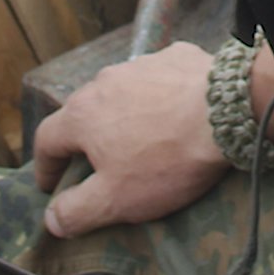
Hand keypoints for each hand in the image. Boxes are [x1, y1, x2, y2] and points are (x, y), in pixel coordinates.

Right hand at [28, 43, 227, 238]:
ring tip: (139, 139)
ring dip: (121, 116)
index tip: (51, 186)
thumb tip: (52, 218)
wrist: (228, 113)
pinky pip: (157, 79)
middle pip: (83, 113)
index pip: (46, 139)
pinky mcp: (174, 56)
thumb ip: (76, 211)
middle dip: (84, 140)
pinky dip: (157, 97)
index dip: (45, 166)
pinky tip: (174, 114)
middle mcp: (104, 82)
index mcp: (82, 114)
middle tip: (95, 166)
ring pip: (120, 93)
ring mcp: (140, 64)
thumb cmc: (166, 159)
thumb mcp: (116, 199)